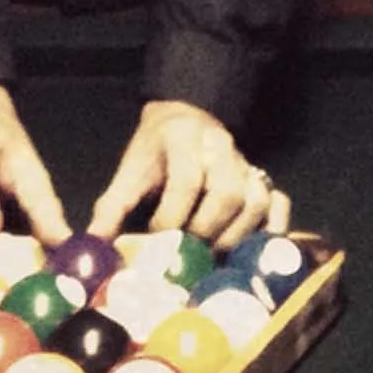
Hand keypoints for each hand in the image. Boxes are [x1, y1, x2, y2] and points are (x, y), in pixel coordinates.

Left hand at [88, 100, 292, 251]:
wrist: (184, 117)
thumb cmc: (154, 151)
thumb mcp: (130, 170)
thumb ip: (113, 206)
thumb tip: (93, 247)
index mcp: (184, 140)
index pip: (187, 179)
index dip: (172, 215)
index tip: (158, 236)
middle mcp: (222, 148)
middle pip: (227, 194)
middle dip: (205, 230)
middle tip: (187, 252)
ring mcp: (247, 164)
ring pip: (256, 202)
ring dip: (234, 236)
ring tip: (212, 256)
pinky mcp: (263, 179)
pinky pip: (279, 204)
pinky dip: (272, 230)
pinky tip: (251, 251)